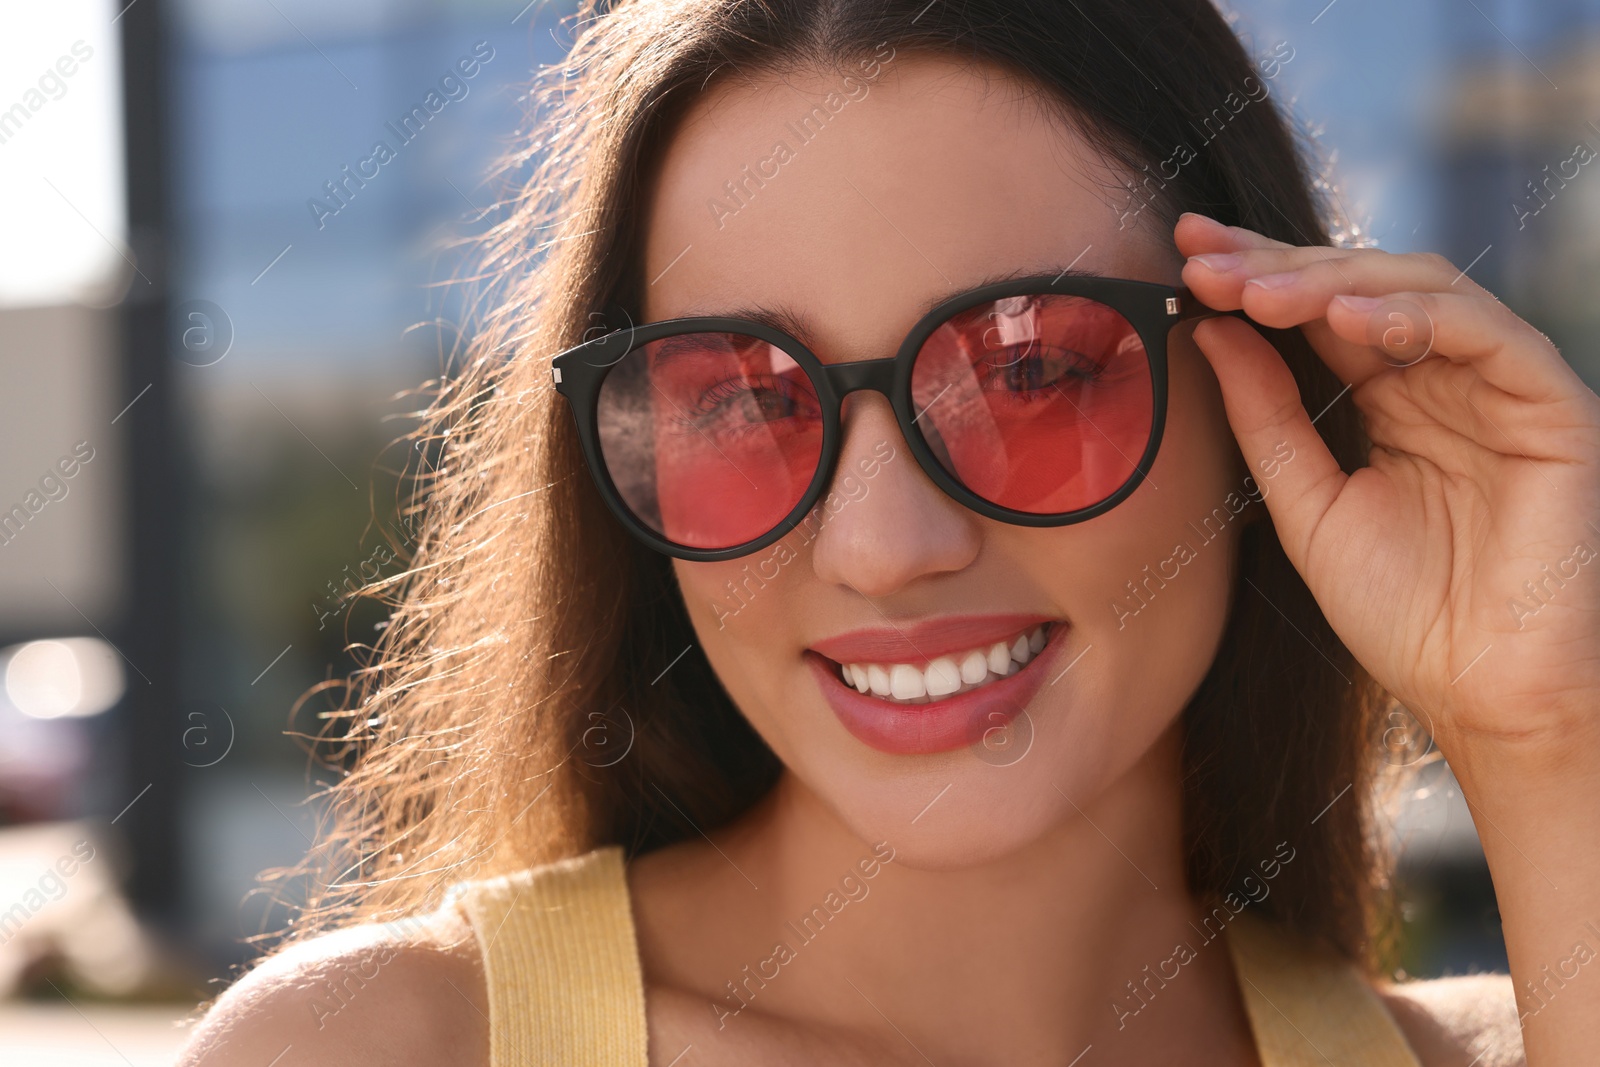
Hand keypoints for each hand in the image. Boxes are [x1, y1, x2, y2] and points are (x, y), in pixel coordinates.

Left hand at [1175, 212, 1599, 756]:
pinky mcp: (1551, 404)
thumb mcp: (1307, 504)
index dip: (1254, 277)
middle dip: (1277, 265)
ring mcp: (1498, 386)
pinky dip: (1417, 317)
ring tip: (1259, 291)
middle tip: (1203, 256)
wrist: (1481, 692)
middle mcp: (1442, 379)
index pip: (1317, 313)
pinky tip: (1347, 322)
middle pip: (1360, 287)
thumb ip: (1267, 418)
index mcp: (1387, 399)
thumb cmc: (1402, 612)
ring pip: (1421, 290)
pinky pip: (1489, 334)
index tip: (1183, 256)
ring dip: (1334, 283)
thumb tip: (1211, 330)